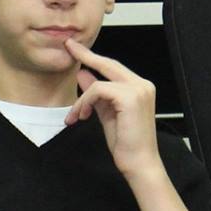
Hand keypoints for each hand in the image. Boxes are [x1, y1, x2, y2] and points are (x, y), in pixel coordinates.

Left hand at [62, 38, 189, 210]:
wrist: (139, 163)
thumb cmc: (126, 143)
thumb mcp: (106, 113)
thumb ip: (96, 93)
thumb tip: (83, 74)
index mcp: (139, 87)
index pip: (113, 67)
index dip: (94, 57)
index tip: (76, 48)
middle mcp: (142, 84)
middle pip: (109, 64)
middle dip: (86, 56)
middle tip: (68, 46)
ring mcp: (138, 89)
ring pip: (100, 82)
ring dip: (82, 99)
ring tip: (76, 116)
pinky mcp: (130, 97)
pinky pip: (99, 91)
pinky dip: (85, 102)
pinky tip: (82, 116)